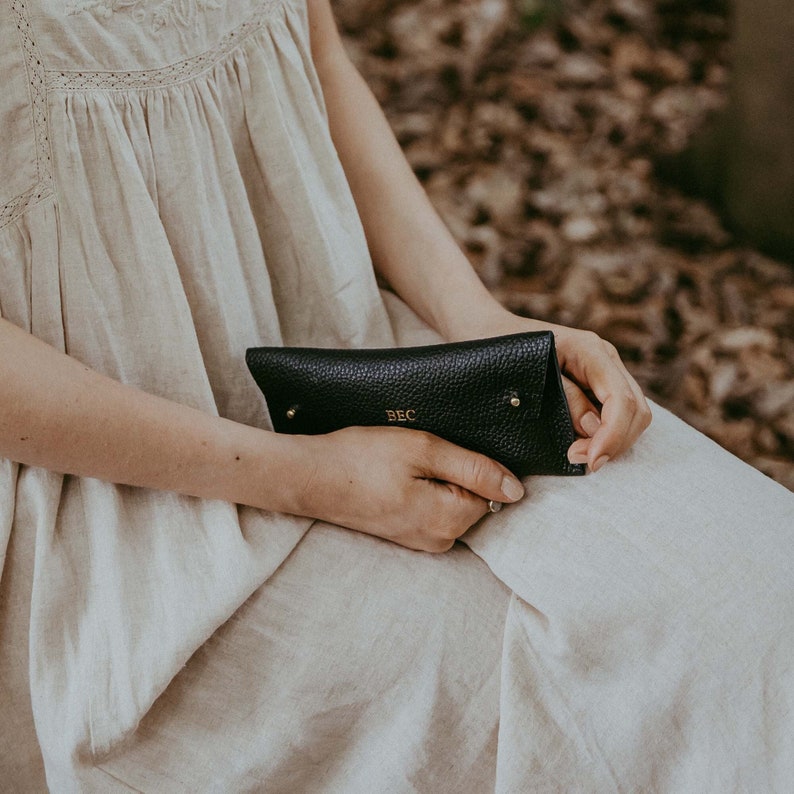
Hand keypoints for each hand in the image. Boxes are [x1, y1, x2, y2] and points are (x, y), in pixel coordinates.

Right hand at [287, 426, 524, 551]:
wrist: (310, 477)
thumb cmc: (361, 460)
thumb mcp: (423, 451)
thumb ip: (474, 469)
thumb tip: (517, 490)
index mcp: (449, 521)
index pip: (492, 491)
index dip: (470, 464)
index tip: (439, 451)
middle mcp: (439, 540)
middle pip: (472, 499)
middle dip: (453, 473)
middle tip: (414, 457)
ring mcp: (421, 541)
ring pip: (451, 501)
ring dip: (435, 480)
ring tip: (401, 467)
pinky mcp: (405, 534)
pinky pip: (431, 508)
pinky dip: (421, 489)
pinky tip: (395, 477)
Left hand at [451, 310, 651, 471]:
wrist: (490, 332)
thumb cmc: (502, 350)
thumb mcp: (528, 374)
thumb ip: (565, 398)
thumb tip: (593, 427)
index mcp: (590, 351)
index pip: (621, 400)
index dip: (612, 435)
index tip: (589, 461)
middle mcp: (605, 358)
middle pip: (637, 410)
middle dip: (615, 442)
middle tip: (580, 461)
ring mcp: (606, 370)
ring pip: (634, 414)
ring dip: (614, 441)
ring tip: (579, 455)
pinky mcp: (598, 384)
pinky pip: (618, 413)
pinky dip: (608, 434)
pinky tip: (583, 444)